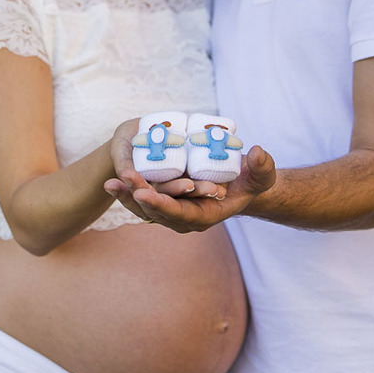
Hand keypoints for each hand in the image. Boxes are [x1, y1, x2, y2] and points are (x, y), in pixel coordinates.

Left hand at [105, 144, 275, 232]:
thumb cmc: (251, 182)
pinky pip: (143, 202)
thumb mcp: (262, 176)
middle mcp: (185, 219)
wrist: (239, 187)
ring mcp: (173, 213)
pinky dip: (128, 193)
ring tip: (109, 183)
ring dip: (126, 197)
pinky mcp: (165, 204)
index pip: (180, 214)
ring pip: (145, 209)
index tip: (144, 193)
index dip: (161, 204)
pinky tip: (112, 182)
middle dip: (136, 198)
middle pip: (157, 212)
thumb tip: (257, 153)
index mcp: (205, 216)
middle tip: (121, 181)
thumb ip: (264, 167)